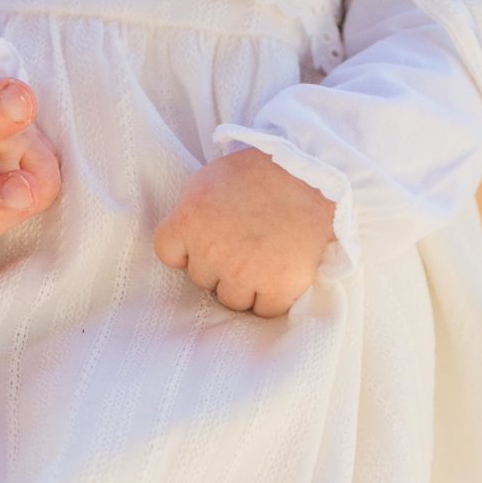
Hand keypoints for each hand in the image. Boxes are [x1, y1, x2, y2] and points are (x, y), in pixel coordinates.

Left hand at [153, 150, 338, 318]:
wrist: (313, 175)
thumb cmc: (261, 172)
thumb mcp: (211, 178)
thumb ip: (192, 211)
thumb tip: (187, 237)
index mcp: (189, 220)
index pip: (168, 254)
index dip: (186, 250)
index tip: (205, 242)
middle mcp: (212, 251)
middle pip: (202, 279)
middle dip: (219, 266)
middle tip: (243, 244)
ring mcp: (245, 272)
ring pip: (231, 300)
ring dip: (244, 285)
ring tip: (263, 259)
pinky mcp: (279, 286)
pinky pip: (265, 310)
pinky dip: (272, 297)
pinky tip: (280, 273)